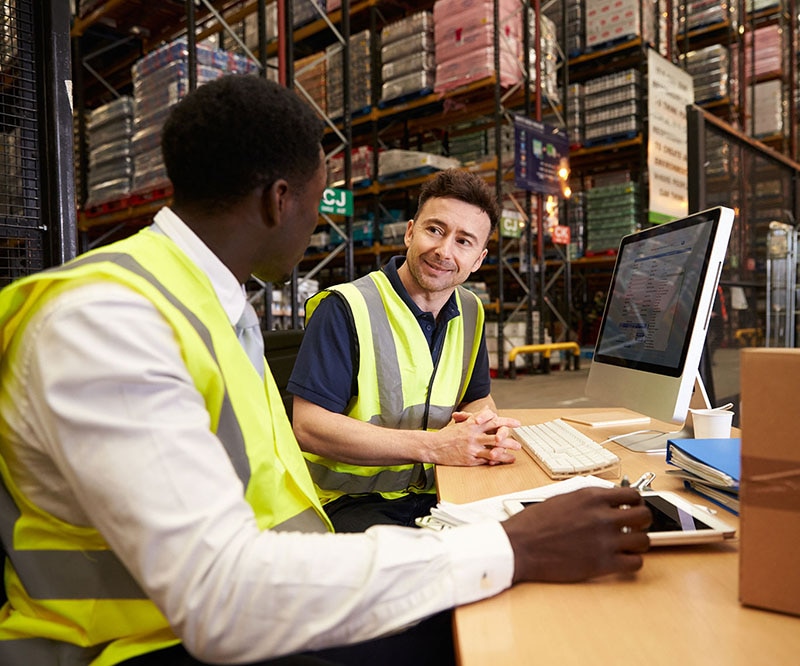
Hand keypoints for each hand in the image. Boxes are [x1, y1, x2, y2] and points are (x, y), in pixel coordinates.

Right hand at [428, 407, 520, 465]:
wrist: (433, 446)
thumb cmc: (447, 435)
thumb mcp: (462, 422)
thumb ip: (476, 416)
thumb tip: (487, 409)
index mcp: (472, 424)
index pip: (493, 420)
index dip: (506, 421)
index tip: (516, 423)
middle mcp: (473, 435)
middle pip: (496, 434)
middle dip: (510, 437)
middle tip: (518, 441)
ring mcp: (472, 447)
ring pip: (494, 449)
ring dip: (507, 450)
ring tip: (515, 452)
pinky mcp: (470, 459)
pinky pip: (486, 460)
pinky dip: (497, 460)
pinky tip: (504, 460)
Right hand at [501, 487, 651, 582]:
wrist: (519, 546)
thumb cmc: (533, 524)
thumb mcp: (562, 499)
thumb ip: (588, 500)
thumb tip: (606, 502)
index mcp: (591, 497)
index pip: (632, 495)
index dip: (636, 502)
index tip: (633, 507)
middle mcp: (602, 516)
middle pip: (644, 516)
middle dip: (641, 521)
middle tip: (633, 526)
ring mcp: (605, 541)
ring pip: (644, 541)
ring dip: (637, 542)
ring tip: (626, 544)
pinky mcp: (603, 564)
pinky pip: (636, 563)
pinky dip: (632, 562)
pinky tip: (621, 560)